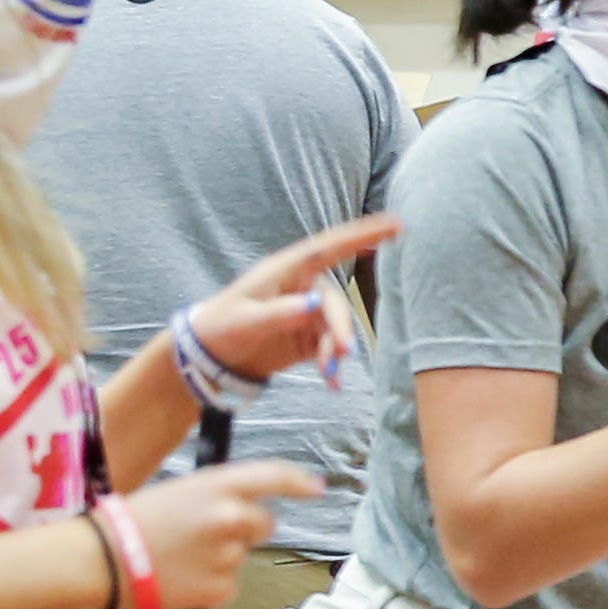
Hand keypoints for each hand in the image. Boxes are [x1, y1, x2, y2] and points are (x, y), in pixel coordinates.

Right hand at [125, 460, 319, 608]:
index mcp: (218, 487)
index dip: (298, 482)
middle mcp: (232, 518)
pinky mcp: (223, 588)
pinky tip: (182, 576)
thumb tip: (249, 509)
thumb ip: (219, 497)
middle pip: (265, 524)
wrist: (104, 561)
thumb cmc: (134, 522)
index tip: (315, 488)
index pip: (273, 477)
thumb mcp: (180, 492)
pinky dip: (212, 582)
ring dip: (222, 556)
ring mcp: (230, 556)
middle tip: (207, 533)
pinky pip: (229, 583)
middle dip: (247, 529)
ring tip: (181, 555)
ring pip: (242, 555)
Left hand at [190, 213, 400, 388]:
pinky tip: (331, 382)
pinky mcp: (308, 338)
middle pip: (335, 304)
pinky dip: (332, 365)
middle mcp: (302, 288)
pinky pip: (330, 349)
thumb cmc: (222, 327)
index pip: (330, 247)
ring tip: (330, 375)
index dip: (364, 234)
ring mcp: (306, 314)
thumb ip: (281, 312)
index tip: (396, 226)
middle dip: (341, 328)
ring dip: (335, 351)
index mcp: (287, 270)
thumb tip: (315, 305)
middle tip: (342, 354)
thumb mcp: (246, 320)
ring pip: (336, 329)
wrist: (211, 357)